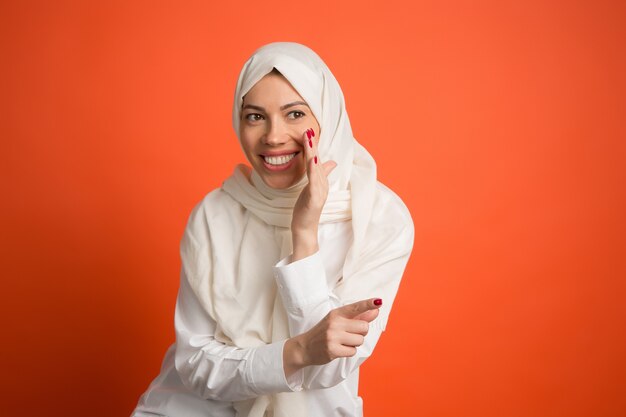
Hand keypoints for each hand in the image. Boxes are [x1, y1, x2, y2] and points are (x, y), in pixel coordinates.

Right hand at [283, 298, 382, 375]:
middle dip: (361, 332)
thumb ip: (357, 316)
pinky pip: (353, 351)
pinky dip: (349, 351)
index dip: (368, 304)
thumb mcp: (338, 320)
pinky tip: (339, 349)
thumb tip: (376, 311)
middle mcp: (335, 323)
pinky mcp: (333, 350)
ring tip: (342, 342)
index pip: (355, 307)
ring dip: (354, 343)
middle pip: (364, 327)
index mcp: (336, 313)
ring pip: (360, 340)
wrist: (305, 347)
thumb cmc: (324, 332)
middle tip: (349, 334)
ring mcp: (333, 337)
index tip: (378, 302)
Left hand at [291, 128, 335, 260]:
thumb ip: (322, 176)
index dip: (313, 147)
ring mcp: (319, 192)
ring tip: (309, 141)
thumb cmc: (306, 210)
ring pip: (316, 170)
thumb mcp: (312, 189)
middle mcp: (322, 185)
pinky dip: (314, 172)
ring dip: (313, 154)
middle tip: (308, 131)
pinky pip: (314, 183)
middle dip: (312, 146)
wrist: (305, 229)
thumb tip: (332, 162)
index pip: (316, 161)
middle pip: (317, 162)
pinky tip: (311, 162)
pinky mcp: (315, 200)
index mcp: (320, 182)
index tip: (308, 132)